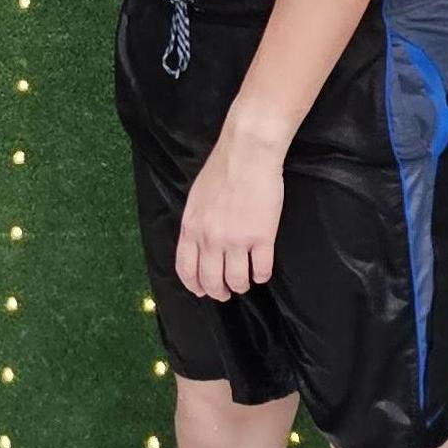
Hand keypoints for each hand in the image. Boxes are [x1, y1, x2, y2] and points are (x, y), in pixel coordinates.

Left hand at [176, 126, 285, 300]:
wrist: (247, 155)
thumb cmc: (222, 170)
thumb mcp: (196, 199)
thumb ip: (196, 223)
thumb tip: (198, 243)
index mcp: (191, 228)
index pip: (186, 269)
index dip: (194, 285)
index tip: (202, 291)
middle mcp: (210, 239)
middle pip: (211, 280)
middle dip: (219, 292)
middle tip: (226, 293)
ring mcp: (236, 240)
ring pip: (237, 280)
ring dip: (241, 285)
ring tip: (245, 282)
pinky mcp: (262, 238)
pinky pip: (261, 270)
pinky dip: (261, 276)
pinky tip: (262, 272)